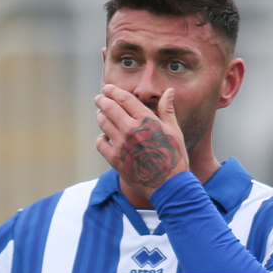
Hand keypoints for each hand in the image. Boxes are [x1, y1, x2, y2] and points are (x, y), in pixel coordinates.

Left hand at [95, 84, 187, 198]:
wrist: (168, 184)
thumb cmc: (174, 156)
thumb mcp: (174, 130)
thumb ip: (167, 110)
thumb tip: (169, 91)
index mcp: (146, 119)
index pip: (124, 98)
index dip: (113, 91)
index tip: (107, 88)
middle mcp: (131, 129)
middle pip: (109, 108)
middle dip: (102, 100)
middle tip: (99, 98)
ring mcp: (121, 144)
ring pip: (103, 123)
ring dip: (100, 116)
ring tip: (101, 115)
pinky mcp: (115, 159)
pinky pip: (100, 143)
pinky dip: (101, 138)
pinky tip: (105, 138)